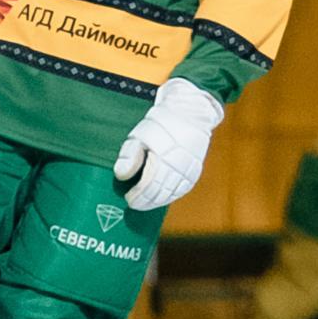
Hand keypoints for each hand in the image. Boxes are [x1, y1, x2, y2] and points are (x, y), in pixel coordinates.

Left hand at [114, 79, 224, 212]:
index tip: (128, 198)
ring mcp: (189, 170)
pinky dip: (171, 196)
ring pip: (172, 194)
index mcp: (162, 159)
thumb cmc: (161, 124)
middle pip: (160, 193)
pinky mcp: (196, 170)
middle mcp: (178, 167)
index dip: (137, 196)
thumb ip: (129, 155)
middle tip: (134, 205)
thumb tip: (122, 176)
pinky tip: (163, 198)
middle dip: (146, 201)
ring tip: (146, 204)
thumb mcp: (140, 135)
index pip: (148, 186)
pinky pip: (183, 189)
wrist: (190, 113)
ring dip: (158, 201)